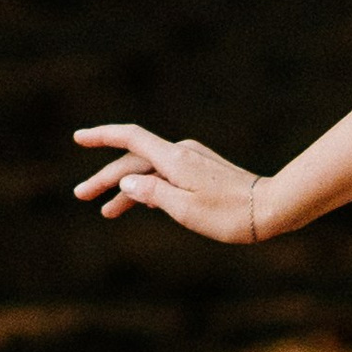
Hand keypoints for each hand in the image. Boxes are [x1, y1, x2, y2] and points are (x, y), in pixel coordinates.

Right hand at [72, 123, 268, 244]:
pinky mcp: (202, 171)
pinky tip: (139, 204)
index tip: (78, 138)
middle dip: (106, 178)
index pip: (130, 139)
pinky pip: (166, 176)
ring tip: (106, 211)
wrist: (273, 207)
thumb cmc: (230, 214)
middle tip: (81, 195)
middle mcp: (182, 154)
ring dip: (126, 189)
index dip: (101, 136)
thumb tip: (125, 182)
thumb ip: (152, 193)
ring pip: (150, 172)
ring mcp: (192, 161)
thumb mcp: (185, 210)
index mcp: (175, 159)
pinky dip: (149, 189)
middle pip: (134, 161)